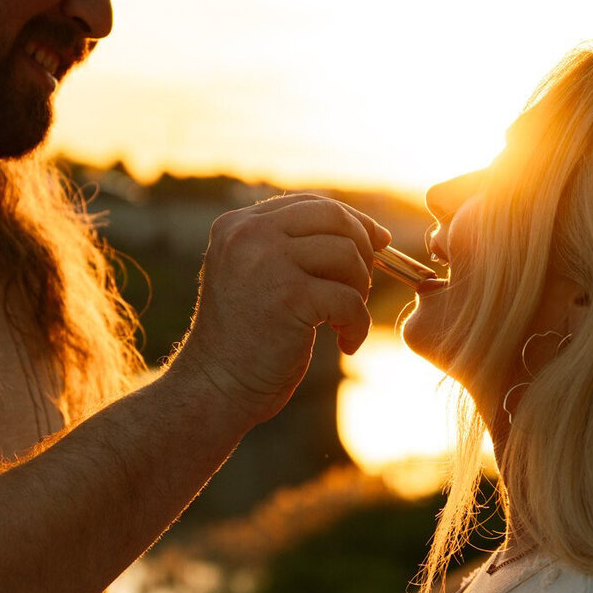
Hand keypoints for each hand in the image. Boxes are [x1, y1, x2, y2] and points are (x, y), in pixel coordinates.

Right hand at [175, 194, 389, 427]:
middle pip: (334, 218)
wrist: (215, 387)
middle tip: (363, 286)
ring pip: (348, 255)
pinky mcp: (290, 296)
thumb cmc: (243, 341)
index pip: (311, 205)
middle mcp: (249, 234)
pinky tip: (346, 343)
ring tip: (345, 319)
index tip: (377, 244)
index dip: (353, 222)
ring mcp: (268, 262)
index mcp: (238, 226)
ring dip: (360, 290)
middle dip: (363, 249)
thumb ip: (288, 248)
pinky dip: (358, 325)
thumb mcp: (255, 277)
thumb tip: (367, 232)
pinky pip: (350, 299)